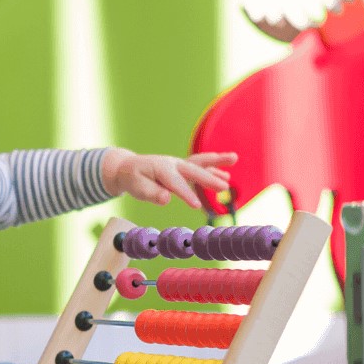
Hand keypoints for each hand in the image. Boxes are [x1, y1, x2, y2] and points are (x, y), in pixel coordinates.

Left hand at [101, 149, 236, 207]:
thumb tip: (166, 199)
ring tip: (234, 158)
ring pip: (200, 161)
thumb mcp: (136, 188)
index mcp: (161, 168)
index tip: (196, 206)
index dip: (186, 194)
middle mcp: (173, 163)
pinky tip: (226, 175)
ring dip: (217, 160)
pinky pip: (200, 165)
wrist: (129, 167)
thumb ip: (151, 193)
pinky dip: (214, 167)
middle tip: (224, 187)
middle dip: (208, 178)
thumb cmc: (133, 179)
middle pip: (193, 170)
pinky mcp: (183, 167)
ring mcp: (179, 163)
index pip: (175, 183)